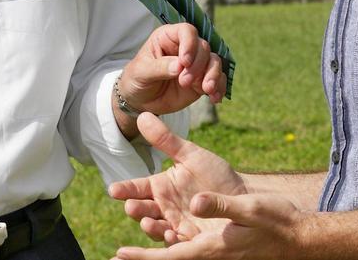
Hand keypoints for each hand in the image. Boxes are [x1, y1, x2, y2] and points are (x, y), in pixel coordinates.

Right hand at [110, 113, 245, 243]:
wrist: (243, 196)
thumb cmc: (216, 174)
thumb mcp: (191, 155)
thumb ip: (166, 140)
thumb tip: (142, 115)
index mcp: (161, 187)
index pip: (137, 188)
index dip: (125, 189)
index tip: (113, 189)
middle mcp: (164, 207)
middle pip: (143, 210)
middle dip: (135, 209)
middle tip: (131, 206)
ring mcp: (175, 224)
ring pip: (155, 228)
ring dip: (149, 227)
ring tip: (147, 222)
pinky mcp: (189, 240)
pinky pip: (176, 243)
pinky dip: (170, 240)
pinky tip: (171, 234)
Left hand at [113, 192, 312, 259]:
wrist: (298, 236)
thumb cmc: (276, 222)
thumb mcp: (249, 209)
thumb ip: (220, 205)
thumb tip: (194, 202)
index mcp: (211, 248)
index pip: (170, 257)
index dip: (144, 258)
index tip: (119, 254)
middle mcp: (208, 253)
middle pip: (169, 258)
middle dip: (144, 257)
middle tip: (117, 255)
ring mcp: (214, 251)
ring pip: (178, 252)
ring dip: (156, 247)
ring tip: (133, 239)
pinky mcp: (220, 245)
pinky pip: (190, 247)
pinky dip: (172, 242)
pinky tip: (164, 233)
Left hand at [117, 23, 226, 116]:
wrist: (141, 100)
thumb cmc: (136, 79)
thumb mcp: (142, 72)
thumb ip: (160, 67)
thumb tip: (179, 66)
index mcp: (168, 37)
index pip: (186, 31)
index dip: (189, 44)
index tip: (185, 62)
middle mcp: (185, 47)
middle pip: (203, 47)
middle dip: (198, 65)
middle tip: (185, 82)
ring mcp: (196, 63)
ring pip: (214, 61)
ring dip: (212, 75)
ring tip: (206, 90)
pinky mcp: (202, 79)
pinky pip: (218, 79)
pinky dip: (219, 87)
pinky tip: (215, 98)